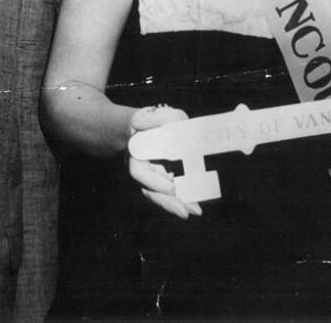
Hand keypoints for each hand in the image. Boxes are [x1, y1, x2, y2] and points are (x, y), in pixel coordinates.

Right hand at [127, 104, 202, 218]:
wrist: (146, 126)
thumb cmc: (153, 121)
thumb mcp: (162, 116)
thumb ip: (169, 120)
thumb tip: (182, 129)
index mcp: (135, 153)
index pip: (139, 173)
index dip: (154, 182)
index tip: (172, 186)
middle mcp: (140, 169)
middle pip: (150, 191)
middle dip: (168, 202)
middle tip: (186, 213)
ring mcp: (149, 177)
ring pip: (159, 195)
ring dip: (176, 204)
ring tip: (195, 211)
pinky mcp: (159, 179)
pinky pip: (167, 192)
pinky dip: (179, 198)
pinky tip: (193, 204)